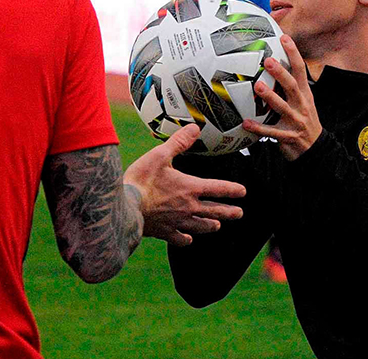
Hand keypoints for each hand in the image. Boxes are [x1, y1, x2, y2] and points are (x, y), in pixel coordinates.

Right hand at [123, 124, 246, 246]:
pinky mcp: (164, 232)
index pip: (217, 188)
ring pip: (200, 226)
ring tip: (218, 226)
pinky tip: (188, 238)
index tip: (243, 191)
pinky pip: (179, 239)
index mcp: (189, 188)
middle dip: (229, 211)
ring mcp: (177, 222)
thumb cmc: (142, 180)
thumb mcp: (160, 155)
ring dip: (211, 225)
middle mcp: (188, 207)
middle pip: (214, 210)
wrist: (124, 206)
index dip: (232, 189)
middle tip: (239, 213)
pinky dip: (186, 239)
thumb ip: (179, 143)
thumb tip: (195, 128)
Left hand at [243, 35, 322, 160]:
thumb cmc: (304, 121)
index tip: (284, 38)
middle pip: (292, 86)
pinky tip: (246, 123)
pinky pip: (272, 132)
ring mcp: (296, 121)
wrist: (316, 149)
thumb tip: (272, 66)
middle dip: (281, 73)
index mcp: (304, 94)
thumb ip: (289, 86)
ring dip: (270, 97)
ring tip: (258, 87)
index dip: (293, 53)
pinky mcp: (288, 136)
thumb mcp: (302, 101)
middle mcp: (301, 105)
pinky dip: (259, 128)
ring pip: (282, 107)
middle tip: (268, 61)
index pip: (300, 70)